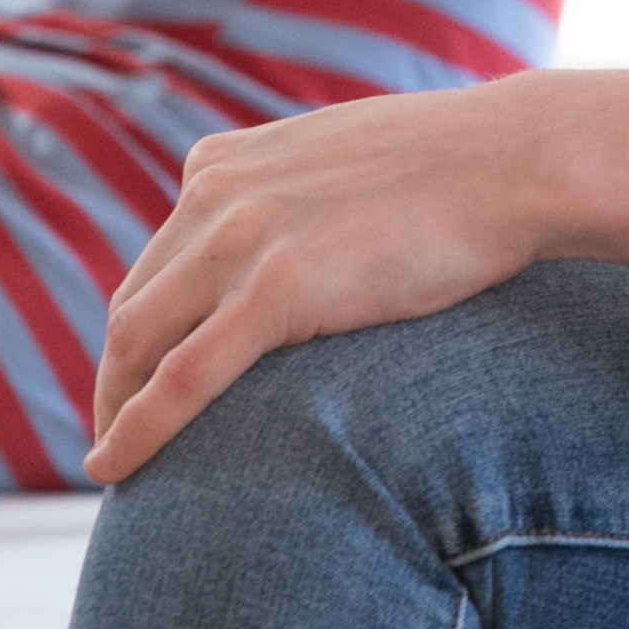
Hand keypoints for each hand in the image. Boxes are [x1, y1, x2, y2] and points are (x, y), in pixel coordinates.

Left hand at [86, 82, 556, 478]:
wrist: (516, 159)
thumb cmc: (457, 168)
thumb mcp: (343, 162)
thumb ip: (294, 198)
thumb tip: (302, 241)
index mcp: (225, 163)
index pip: (154, 262)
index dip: (139, 329)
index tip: (138, 376)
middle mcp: (215, 193)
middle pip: (132, 306)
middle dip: (113, 378)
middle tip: (115, 434)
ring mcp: (242, 239)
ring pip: (138, 343)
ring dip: (115, 409)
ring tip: (112, 464)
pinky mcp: (278, 289)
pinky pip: (182, 377)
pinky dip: (136, 429)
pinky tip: (113, 469)